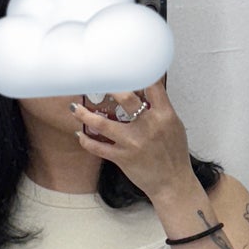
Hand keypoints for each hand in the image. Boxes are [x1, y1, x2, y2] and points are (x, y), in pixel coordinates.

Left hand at [69, 80, 193, 202]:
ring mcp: (133, 142)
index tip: (125, 65)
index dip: (138, 72)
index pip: (152, 85)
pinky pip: (98, 148)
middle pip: (125, 99)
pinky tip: (80, 134)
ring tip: (74, 108)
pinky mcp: (122, 157)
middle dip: (109, 86)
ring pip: (103, 124)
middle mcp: (148, 126)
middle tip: (96, 79)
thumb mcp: (174, 125)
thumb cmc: (174, 154)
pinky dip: (87, 141)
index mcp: (164, 115)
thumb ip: (160, 108)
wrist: (172, 183)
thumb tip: (145, 89)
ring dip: (85, 115)